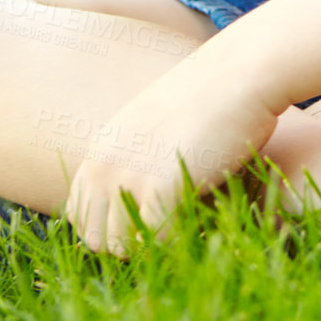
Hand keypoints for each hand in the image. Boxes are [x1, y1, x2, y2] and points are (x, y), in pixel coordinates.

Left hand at [63, 56, 280, 257]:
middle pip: (95, 238)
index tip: (149, 219)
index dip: (113, 225)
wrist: (242, 73)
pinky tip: (204, 213)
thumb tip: (142, 203)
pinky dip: (180, 238)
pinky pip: (157, 241)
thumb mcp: (156, 127)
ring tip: (187, 220)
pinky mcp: (160, 188)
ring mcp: (128, 177)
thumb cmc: (214, 99)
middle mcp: (104, 165)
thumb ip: (137, 159)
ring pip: (122, 246)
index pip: (79, 214)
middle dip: (132, 240)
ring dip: (155, 242)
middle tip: (171, 225)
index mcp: (100, 150)